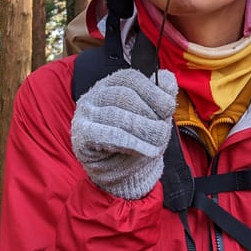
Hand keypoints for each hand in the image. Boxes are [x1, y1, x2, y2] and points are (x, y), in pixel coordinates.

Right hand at [71, 67, 177, 198]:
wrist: (122, 172)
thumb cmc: (138, 139)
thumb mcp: (154, 116)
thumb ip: (162, 96)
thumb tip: (168, 80)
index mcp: (113, 84)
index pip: (131, 78)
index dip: (153, 92)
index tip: (168, 109)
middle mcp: (96, 95)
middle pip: (126, 96)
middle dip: (150, 116)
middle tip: (162, 132)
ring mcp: (86, 114)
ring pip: (117, 116)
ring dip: (144, 131)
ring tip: (157, 145)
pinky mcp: (82, 136)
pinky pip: (106, 135)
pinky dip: (131, 143)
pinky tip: (145, 151)